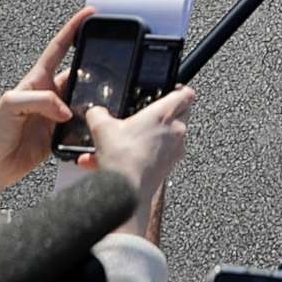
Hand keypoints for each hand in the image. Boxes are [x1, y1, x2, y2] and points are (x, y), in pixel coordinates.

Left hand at [0, 9, 88, 204]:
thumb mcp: (10, 105)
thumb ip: (40, 100)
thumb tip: (66, 109)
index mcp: (36, 80)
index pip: (59, 48)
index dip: (73, 29)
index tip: (90, 14)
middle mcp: (49, 94)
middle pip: (79, 73)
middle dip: (96, 67)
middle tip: (112, 63)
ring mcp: (57, 114)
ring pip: (85, 98)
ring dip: (95, 99)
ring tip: (107, 98)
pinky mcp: (63, 134)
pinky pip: (84, 123)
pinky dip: (92, 123)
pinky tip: (97, 123)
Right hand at [80, 84, 195, 237]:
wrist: (126, 192)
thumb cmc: (122, 158)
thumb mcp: (101, 128)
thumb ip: (98, 114)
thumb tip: (96, 112)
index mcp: (165, 114)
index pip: (186, 93)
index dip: (178, 89)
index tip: (169, 89)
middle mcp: (176, 131)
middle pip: (180, 114)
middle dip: (163, 114)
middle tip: (146, 115)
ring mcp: (175, 151)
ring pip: (166, 137)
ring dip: (146, 138)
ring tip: (118, 144)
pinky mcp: (168, 167)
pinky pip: (156, 156)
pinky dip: (138, 156)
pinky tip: (113, 162)